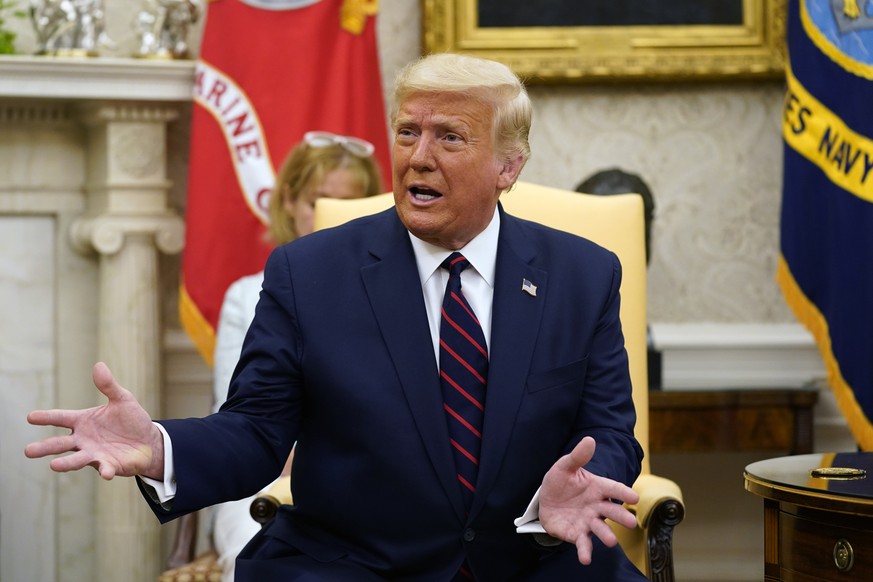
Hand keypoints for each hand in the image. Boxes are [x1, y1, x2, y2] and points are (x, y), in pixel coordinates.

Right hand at [24, 362, 164, 480]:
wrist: (149, 441)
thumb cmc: (131, 420)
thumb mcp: (122, 399)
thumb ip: (109, 386)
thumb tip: (98, 365)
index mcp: (83, 421)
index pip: (61, 418)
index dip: (46, 417)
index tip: (30, 417)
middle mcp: (83, 439)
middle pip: (60, 443)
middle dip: (44, 447)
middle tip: (28, 451)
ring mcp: (94, 454)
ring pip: (76, 459)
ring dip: (66, 464)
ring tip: (53, 465)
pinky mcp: (109, 465)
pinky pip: (105, 468)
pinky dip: (105, 471)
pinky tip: (106, 473)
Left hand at [539, 436, 639, 564]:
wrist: (546, 500)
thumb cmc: (560, 482)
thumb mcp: (564, 467)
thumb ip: (578, 456)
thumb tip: (589, 440)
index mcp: (597, 487)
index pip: (613, 489)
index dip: (623, 493)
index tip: (634, 497)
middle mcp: (596, 506)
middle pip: (611, 511)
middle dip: (621, 517)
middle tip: (632, 523)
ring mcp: (588, 521)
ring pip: (600, 529)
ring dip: (606, 535)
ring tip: (611, 541)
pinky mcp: (577, 534)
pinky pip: (583, 543)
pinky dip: (585, 552)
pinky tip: (585, 559)